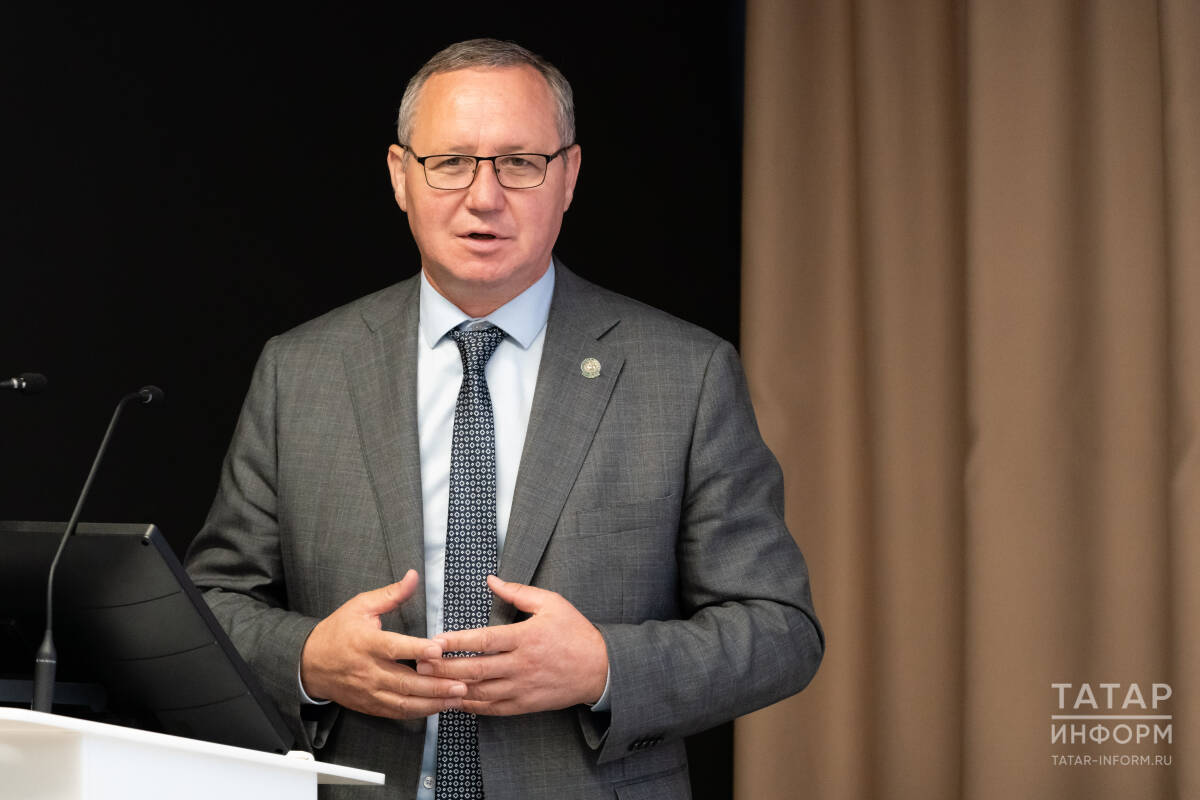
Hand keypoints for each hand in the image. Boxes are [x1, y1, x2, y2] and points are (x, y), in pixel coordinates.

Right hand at [300, 569, 467, 718]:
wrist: (308, 664)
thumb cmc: (337, 631)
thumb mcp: (360, 606)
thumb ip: (390, 594)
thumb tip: (413, 576)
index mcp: (366, 643)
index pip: (394, 648)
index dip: (417, 650)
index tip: (438, 650)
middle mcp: (368, 670)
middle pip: (404, 681)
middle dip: (435, 685)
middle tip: (461, 684)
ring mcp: (369, 691)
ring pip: (404, 702)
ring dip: (432, 703)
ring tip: (457, 698)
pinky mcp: (370, 705)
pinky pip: (397, 712)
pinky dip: (419, 712)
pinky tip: (438, 707)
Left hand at [416, 576, 608, 714]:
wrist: (600, 669)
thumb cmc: (575, 633)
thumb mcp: (552, 603)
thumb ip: (518, 592)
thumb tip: (491, 580)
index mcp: (525, 637)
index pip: (483, 640)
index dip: (456, 641)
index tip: (435, 640)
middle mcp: (521, 665)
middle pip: (475, 669)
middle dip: (444, 668)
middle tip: (421, 664)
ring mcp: (522, 687)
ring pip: (480, 691)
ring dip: (452, 688)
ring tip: (430, 683)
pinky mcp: (525, 705)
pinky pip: (492, 708)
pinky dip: (472, 706)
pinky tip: (456, 700)